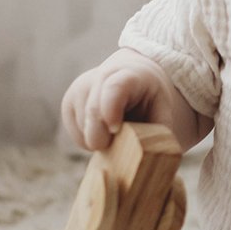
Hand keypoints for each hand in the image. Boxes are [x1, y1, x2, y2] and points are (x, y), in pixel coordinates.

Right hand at [62, 50, 177, 152]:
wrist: (132, 77)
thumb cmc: (149, 98)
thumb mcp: (162, 109)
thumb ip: (158, 130)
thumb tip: (152, 154)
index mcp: (128, 75)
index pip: (114, 89)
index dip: (111, 111)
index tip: (115, 129)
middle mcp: (99, 76)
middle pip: (92, 111)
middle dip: (103, 137)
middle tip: (120, 146)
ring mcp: (80, 88)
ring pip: (82, 127)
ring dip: (99, 139)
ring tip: (117, 131)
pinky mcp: (68, 102)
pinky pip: (75, 133)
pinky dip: (89, 140)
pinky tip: (103, 131)